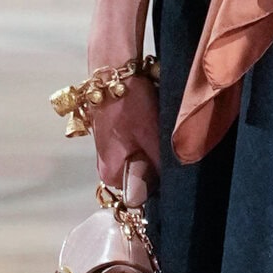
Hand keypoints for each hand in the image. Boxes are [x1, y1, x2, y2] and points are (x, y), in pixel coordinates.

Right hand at [87, 72, 160, 199]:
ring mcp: (107, 153)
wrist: (113, 74)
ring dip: (151, 152)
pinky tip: (149, 126)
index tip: (168, 165)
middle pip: (140, 178)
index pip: (142, 195)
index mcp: (112, 174)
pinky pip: (133, 149)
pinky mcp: (110, 139)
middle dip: (155, 166)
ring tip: (157, 133)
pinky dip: (144, 141)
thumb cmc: (132, 106)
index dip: (159, 182)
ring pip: (138, 162)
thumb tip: (154, 197)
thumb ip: (155, 171)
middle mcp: (105, 168)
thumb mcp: (152, 139)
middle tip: (164, 145)